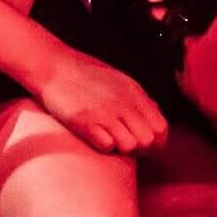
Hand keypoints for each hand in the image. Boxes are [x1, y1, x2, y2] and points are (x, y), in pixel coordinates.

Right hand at [33, 51, 167, 154]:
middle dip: (141, 148)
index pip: (161, 127)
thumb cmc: (89, 76)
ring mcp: (103, 113)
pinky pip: (106, 146)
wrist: (55, 68)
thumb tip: (156, 114)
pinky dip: (104, 146)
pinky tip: (97, 137)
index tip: (146, 144)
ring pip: (129, 146)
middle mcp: (122, 103)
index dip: (157, 141)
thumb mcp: (121, 81)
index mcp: (134, 93)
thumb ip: (139, 98)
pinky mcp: (84, 122)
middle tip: (127, 143)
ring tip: (111, 139)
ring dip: (122, 148)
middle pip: (147, 140)